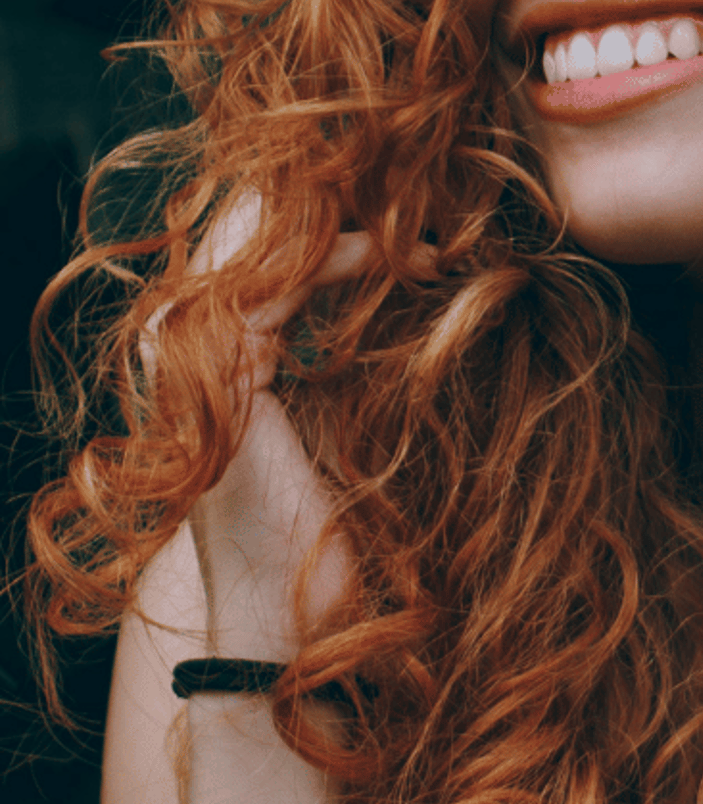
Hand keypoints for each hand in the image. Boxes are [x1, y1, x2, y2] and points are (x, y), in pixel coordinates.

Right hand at [157, 196, 375, 660]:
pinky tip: (398, 259)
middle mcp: (185, 352)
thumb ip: (344, 355)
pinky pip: (275, 285)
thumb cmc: (328, 535)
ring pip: (254, 243)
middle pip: (247, 231)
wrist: (293, 619)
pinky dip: (340, 259)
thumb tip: (416, 289)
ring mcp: (192, 366)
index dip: (334, 214)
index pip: (259, 249)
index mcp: (211, 357)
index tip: (413, 209)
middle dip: (332, 197)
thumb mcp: (342, 421)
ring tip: (416, 213)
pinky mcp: (220, 382)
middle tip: (415, 184)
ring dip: (342, 218)